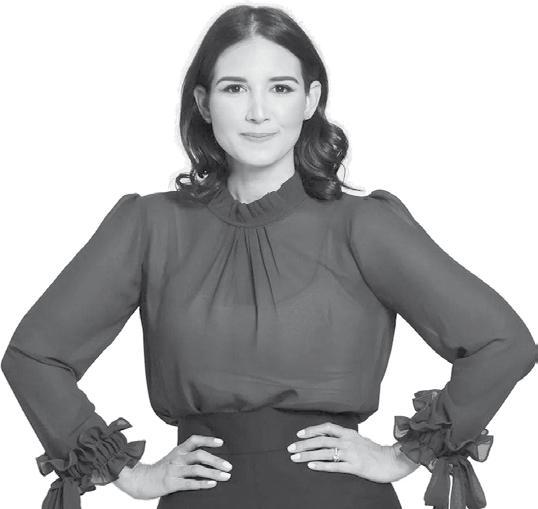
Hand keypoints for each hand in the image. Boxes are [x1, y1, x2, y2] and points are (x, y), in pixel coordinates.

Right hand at [114, 435, 233, 499]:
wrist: (140, 481)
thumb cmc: (160, 470)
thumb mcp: (173, 458)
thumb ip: (186, 456)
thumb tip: (207, 457)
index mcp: (178, 450)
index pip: (194, 440)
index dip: (208, 440)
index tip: (221, 442)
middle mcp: (177, 457)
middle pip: (199, 454)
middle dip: (216, 460)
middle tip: (229, 466)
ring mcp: (174, 470)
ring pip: (197, 469)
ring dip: (214, 472)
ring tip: (225, 476)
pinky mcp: (171, 483)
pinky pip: (189, 483)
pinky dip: (202, 483)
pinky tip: (212, 484)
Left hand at [286, 421, 409, 483]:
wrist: (392, 461)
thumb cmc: (375, 451)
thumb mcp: (358, 439)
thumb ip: (344, 438)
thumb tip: (328, 437)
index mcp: (348, 433)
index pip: (326, 427)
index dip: (312, 429)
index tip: (299, 434)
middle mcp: (348, 441)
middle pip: (321, 439)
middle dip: (304, 444)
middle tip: (290, 448)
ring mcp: (351, 453)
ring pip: (325, 452)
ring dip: (308, 454)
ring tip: (295, 458)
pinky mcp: (355, 467)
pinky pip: (335, 466)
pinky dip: (322, 465)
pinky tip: (311, 466)